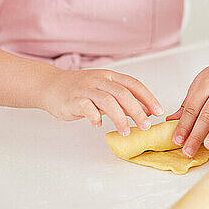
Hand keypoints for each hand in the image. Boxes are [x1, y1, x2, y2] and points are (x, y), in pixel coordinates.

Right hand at [40, 69, 162, 133]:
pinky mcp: (73, 99)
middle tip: (146, 126)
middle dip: (137, 111)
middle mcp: (100, 80)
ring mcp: (86, 89)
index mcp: (110, 77)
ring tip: (125, 132)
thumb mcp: (105, 92)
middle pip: (123, 94)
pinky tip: (98, 125)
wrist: (50, 86)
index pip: (134, 85)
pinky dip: (95, 117)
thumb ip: (123, 101)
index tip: (158, 111)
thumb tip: (146, 112)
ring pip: (108, 101)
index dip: (148, 98)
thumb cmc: (81, 91)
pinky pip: (86, 107)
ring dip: (119, 118)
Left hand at [167, 58, 208, 156]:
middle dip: (197, 134)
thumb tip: (171, 121)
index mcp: (206, 84)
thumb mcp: (200, 85)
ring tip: (208, 145)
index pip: (192, 108)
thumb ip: (188, 104)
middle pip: (207, 114)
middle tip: (189, 150)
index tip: (177, 140)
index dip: (184, 125)